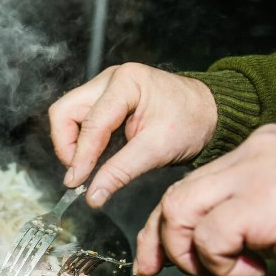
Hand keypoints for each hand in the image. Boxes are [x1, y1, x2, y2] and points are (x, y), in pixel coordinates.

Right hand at [48, 62, 217, 206]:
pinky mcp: (104, 98)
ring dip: (72, 143)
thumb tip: (92, 196)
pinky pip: (79, 119)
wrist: (211, 113)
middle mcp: (109, 79)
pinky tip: (95, 157)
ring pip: (67, 114)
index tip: (76, 182)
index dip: (81, 156)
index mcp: (126, 83)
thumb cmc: (191, 124)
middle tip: (79, 171)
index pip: (91, 123)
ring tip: (87, 166)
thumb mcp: (158, 150)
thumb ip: (120, 171)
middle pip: (65, 111)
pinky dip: (82, 140)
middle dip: (67, 144)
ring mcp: (104, 87)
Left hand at [134, 124, 275, 275]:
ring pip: (181, 210)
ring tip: (233, 270)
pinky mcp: (267, 202)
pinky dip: (221, 263)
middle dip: (163, 240)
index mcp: (261, 150)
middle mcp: (256, 152)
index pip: (192, 183)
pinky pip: (210, 236)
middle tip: (179, 273)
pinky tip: (257, 270)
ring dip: (194, 253)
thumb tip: (171, 248)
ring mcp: (261, 173)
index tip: (156, 259)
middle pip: (177, 194)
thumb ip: (233, 216)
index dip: (165, 224)